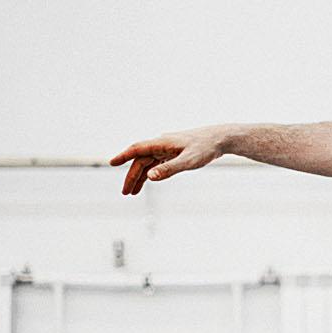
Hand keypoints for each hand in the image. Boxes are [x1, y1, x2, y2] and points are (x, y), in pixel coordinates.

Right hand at [108, 125, 229, 194]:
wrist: (220, 139)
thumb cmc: (206, 148)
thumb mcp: (188, 161)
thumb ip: (169, 169)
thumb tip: (150, 177)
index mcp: (161, 143)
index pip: (137, 149)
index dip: (123, 156)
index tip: (111, 163)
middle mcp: (162, 144)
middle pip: (141, 160)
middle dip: (132, 176)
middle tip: (126, 193)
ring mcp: (168, 149)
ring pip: (149, 163)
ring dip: (140, 177)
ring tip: (133, 192)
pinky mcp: (174, 153)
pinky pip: (158, 164)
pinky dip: (151, 173)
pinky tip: (148, 181)